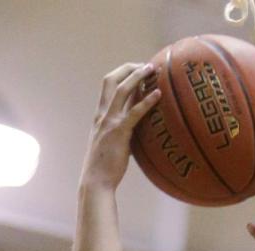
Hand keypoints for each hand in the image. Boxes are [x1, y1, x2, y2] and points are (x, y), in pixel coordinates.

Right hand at [81, 62, 161, 191]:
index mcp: (100, 116)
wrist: (95, 182)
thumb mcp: (112, 144)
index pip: (108, 85)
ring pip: (122, 90)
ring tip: (153, 70)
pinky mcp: (119, 133)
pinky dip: (146, 102)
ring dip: (137, 76)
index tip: (137, 70)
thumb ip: (122, 132)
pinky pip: (134, 113)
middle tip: (147, 65)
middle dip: (128, 68)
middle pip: (111, 79)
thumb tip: (139, 130)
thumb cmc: (105, 168)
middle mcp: (103, 114)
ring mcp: (110, 122)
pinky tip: (158, 95)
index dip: (122, 74)